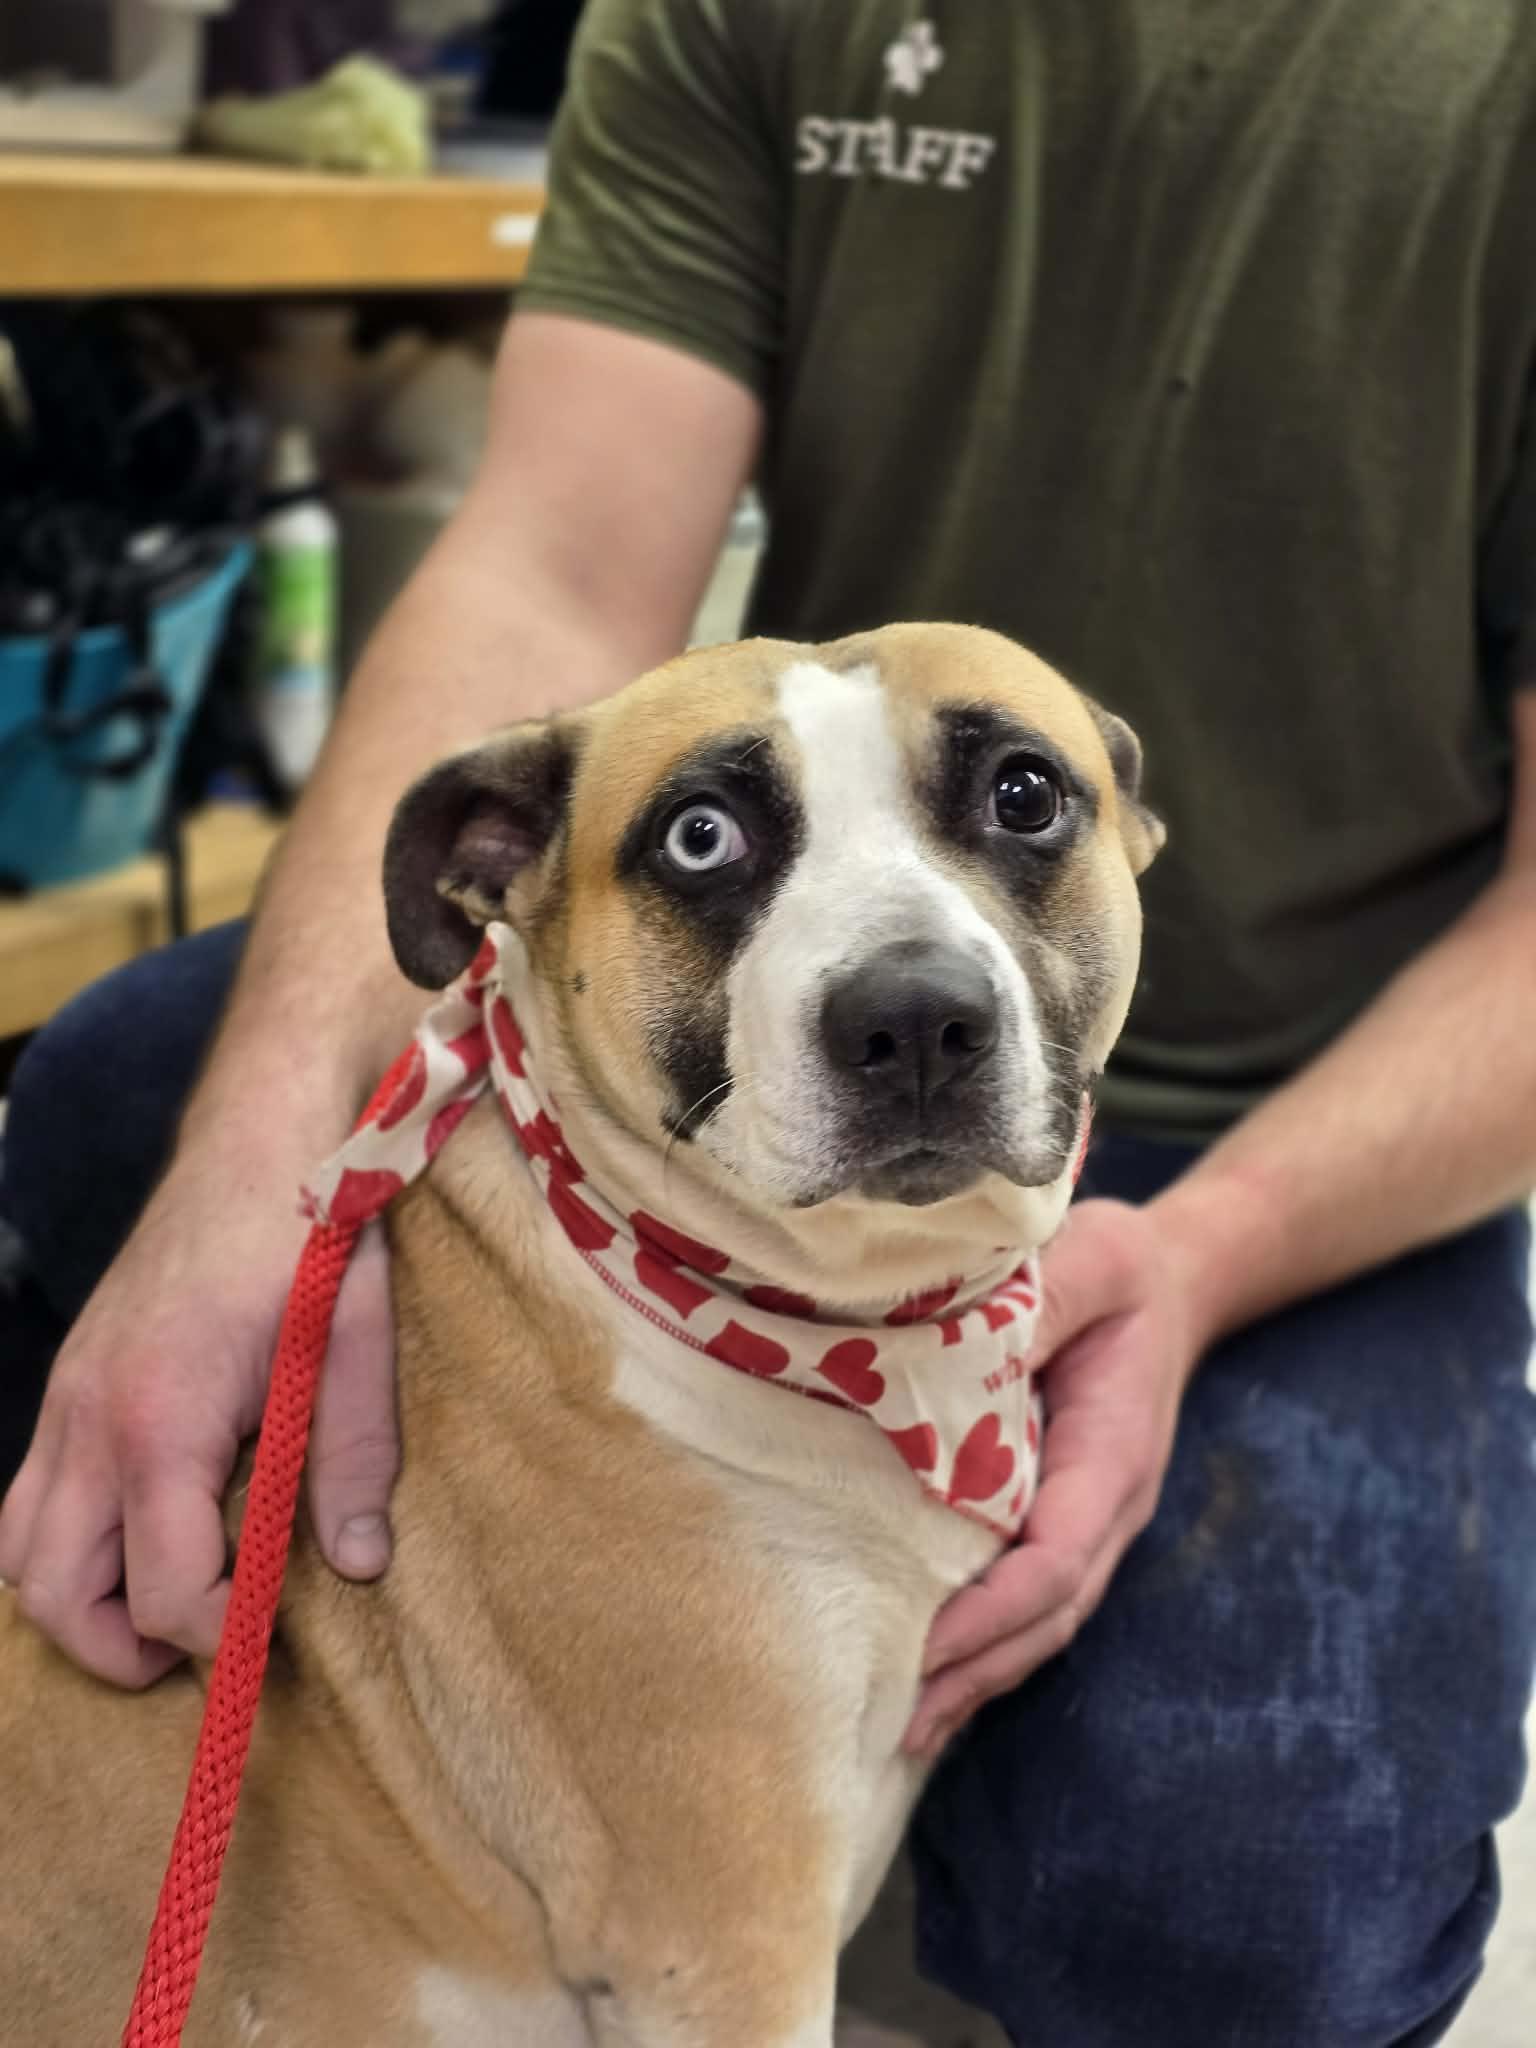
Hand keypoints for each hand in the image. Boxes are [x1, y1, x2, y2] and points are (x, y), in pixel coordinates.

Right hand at [0, 1148, 398, 1687]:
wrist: (259, 1134)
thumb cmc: (311, 1232)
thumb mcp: (355, 1342)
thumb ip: (355, 1457)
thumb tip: (360, 1564)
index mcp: (162, 1418)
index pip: (165, 1588)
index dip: (219, 1639)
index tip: (274, 1642)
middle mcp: (89, 1417)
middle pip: (56, 1591)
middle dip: (122, 1648)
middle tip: (205, 1652)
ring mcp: (66, 1395)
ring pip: (20, 1549)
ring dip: (79, 1600)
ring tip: (165, 1609)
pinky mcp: (70, 1377)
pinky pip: (30, 1492)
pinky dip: (69, 1540)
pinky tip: (144, 1530)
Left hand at [906, 1198, 1197, 1758]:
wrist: (1174, 1281)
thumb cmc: (1125, 1267)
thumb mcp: (1094, 1259)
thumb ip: (1044, 1300)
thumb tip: (966, 1347)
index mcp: (1114, 1458)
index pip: (1057, 1560)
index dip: (994, 1611)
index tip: (928, 1646)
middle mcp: (1107, 1509)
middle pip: (1046, 1617)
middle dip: (976, 1673)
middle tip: (894, 1723)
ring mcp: (1088, 1522)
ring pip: (1037, 1623)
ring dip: (974, 1677)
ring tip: (900, 1730)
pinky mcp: (1059, 1517)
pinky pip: (1023, 1596)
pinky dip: (979, 1643)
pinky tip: (927, 1676)